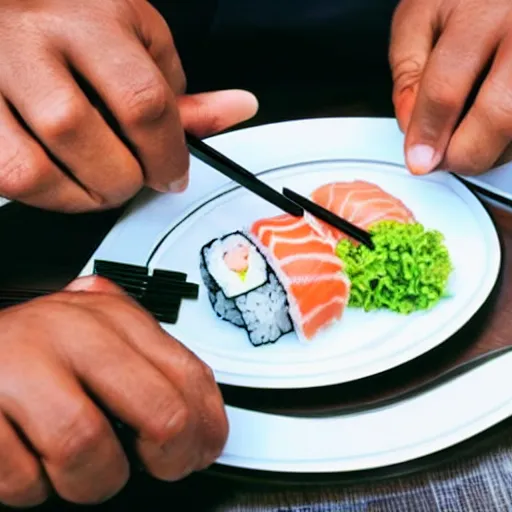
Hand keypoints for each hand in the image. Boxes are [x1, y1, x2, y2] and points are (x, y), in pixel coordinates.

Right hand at [0, 0, 257, 211]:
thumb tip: (237, 109)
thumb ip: (180, 90)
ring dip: (81, 196)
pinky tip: (60, 180)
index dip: (167, 157)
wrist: (10, 3)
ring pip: (35, 168)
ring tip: (98, 185)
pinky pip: (6, 177)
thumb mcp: (137, 40)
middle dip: (123, 180)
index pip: (143, 102)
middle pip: (82, 136)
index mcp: (92, 15)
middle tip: (133, 179)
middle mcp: (32, 38)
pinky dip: (44, 194)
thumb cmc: (75, 17)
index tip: (173, 175)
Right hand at [0, 276, 226, 506]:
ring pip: (89, 448)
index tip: (203, 449)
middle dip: (171, 459)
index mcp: (115, 316)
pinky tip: (31, 460)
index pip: (190, 374)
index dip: (207, 426)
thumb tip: (202, 412)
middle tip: (159, 468)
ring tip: (81, 469)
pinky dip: (31, 486)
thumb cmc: (38, 348)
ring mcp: (26, 364)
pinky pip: (23, 475)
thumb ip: (147, 363)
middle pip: (159, 411)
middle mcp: (75, 332)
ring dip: (92, 480)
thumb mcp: (100, 336)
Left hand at [390, 0, 511, 174]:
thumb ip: (409, 72)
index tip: (418, 161)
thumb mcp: (421, 17)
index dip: (427, 135)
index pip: (446, 91)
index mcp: (482, 15)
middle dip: (465, 154)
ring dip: (493, 149)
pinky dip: (510, 138)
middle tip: (444, 160)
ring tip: (468, 138)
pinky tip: (493, 127)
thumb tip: (411, 128)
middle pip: (500, 116)